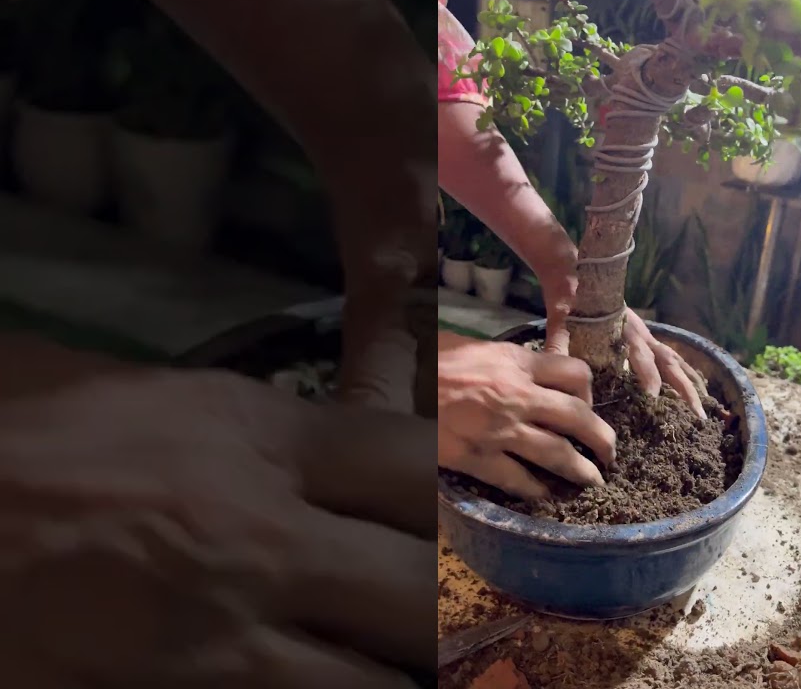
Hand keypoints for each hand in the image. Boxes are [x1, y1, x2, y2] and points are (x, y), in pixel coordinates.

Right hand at [0, 339, 434, 687]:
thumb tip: (377, 469)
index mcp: (256, 442)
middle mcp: (254, 540)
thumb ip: (276, 436)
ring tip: (408, 675)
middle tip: (474, 628)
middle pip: (424, 593)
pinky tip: (321, 684)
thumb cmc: (31, 438)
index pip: (419, 469)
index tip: (490, 533)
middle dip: (460, 620)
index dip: (472, 508)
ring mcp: (207, 641)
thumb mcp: (162, 403)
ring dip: (399, 685)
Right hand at [438, 332, 615, 498]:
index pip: (575, 373)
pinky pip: (518, 479)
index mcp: (516, 363)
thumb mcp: (474, 346)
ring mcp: (499, 430)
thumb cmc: (430, 360)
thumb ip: (508, 360)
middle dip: (602, 439)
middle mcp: (517, 396)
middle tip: (611, 453)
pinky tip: (546, 496)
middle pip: (578, 418)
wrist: (393, 383)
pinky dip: (536, 490)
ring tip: (593, 480)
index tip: (589, 404)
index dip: (590, 391)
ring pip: (556, 454)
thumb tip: (534, 367)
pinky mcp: (477, 458)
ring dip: (581, 470)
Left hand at [535, 254, 707, 419]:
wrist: (578, 277)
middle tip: (696, 414)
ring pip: (675, 361)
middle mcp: (641, 333)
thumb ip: (557, 348)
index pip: (640, 354)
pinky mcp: (647, 338)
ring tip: (702, 409)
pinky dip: (686, 373)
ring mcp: (647, 335)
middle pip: (669, 362)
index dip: (647, 375)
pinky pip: (671, 357)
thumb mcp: (560, 324)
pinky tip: (696, 390)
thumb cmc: (570, 304)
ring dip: (690, 384)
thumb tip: (552, 376)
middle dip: (684, 389)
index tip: (653, 396)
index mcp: (622, 330)